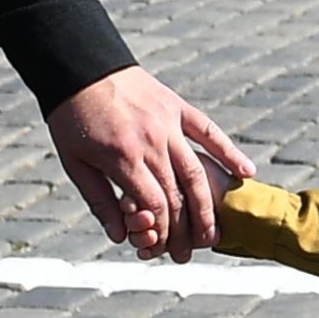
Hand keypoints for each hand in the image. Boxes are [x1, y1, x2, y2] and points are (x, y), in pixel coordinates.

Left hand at [48, 68, 251, 259]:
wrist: (78, 66)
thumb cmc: (71, 119)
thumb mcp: (75, 164)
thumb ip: (99, 201)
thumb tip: (119, 237)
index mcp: (123, 159)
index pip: (155, 206)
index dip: (163, 232)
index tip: (166, 248)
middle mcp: (151, 143)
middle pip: (179, 194)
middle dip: (188, 229)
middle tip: (195, 251)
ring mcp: (167, 123)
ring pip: (198, 171)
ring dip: (210, 205)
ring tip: (217, 231)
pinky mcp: (176, 107)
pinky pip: (209, 131)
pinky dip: (229, 152)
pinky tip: (246, 172)